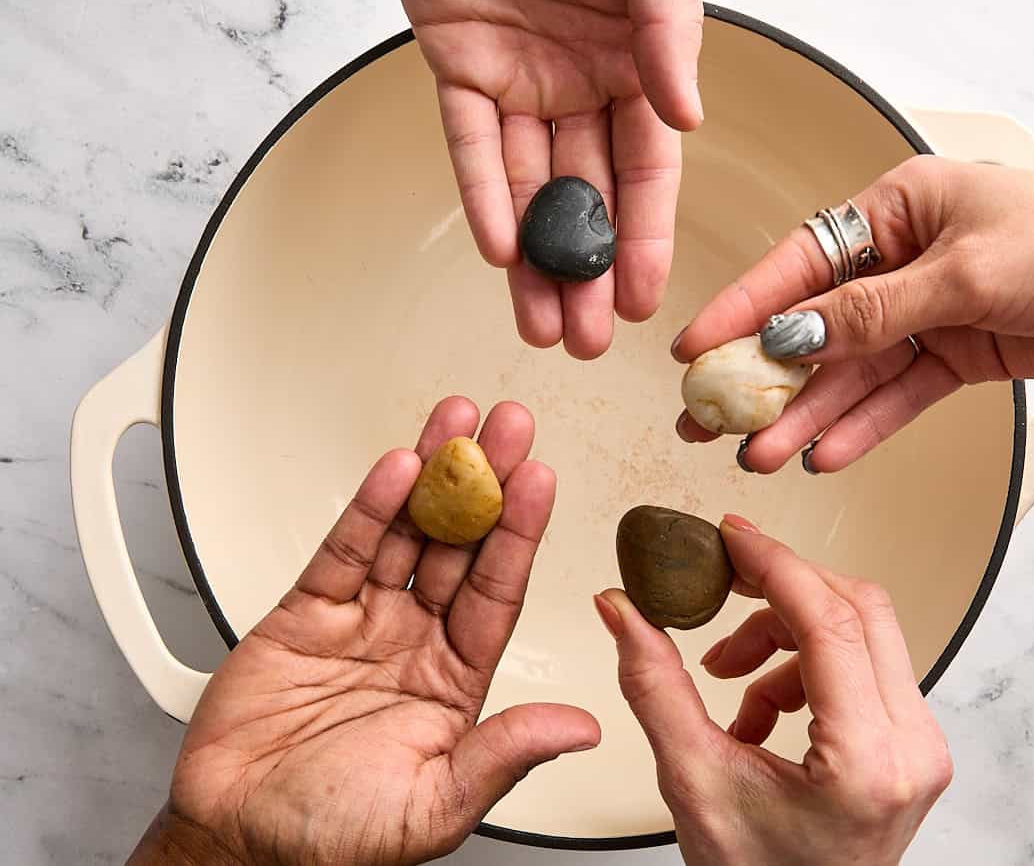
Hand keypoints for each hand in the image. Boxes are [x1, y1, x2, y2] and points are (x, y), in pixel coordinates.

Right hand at [130, 397, 599, 865]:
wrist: (240, 841)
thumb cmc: (335, 837)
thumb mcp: (436, 805)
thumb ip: (505, 754)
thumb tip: (581, 727)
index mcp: (457, 678)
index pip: (499, 590)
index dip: (520, 532)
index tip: (539, 479)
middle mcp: (416, 639)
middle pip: (461, 545)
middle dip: (486, 483)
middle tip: (509, 427)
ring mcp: (364, 620)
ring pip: (407, 531)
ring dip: (433, 474)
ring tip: (458, 422)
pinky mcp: (307, 612)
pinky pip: (346, 549)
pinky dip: (370, 506)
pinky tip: (397, 467)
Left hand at [393, 0, 702, 358]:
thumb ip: (667, 31)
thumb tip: (685, 121)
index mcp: (639, 59)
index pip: (647, 169)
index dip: (645, 239)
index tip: (644, 304)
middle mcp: (582, 79)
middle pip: (586, 195)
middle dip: (586, 272)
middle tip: (586, 343)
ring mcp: (520, 75)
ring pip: (526, 184)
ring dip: (534, 258)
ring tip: (541, 327)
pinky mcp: (457, 60)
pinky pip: (469, 140)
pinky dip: (481, 193)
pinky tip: (500, 252)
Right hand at [594, 514, 951, 865]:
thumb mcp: (693, 781)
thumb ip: (654, 686)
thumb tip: (622, 611)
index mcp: (868, 761)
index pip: (830, 622)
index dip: (775, 565)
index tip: (730, 537)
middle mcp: (913, 747)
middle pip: (858, 610)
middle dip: (781, 589)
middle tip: (724, 578)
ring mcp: (919, 745)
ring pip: (861, 632)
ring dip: (785, 634)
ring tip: (727, 677)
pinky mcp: (909, 743)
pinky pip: (861, 665)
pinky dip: (801, 667)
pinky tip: (757, 712)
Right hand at [673, 157, 1033, 472]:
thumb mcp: (968, 272)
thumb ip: (875, 312)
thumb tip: (792, 336)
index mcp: (899, 209)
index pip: (799, 263)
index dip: (741, 309)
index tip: (693, 350)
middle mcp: (906, 259)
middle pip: (814, 325)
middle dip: (761, 375)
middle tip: (709, 419)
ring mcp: (932, 311)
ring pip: (852, 371)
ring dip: (808, 414)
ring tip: (759, 454)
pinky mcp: (963, 356)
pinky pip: (899, 396)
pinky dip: (865, 426)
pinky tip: (826, 452)